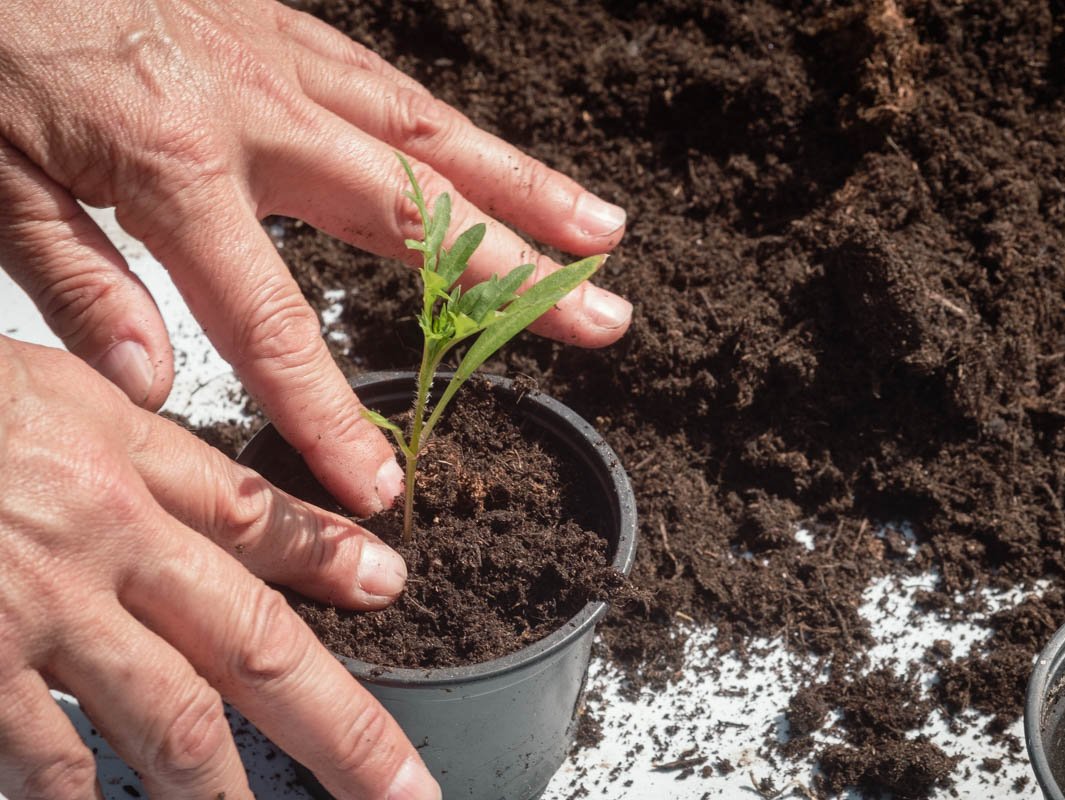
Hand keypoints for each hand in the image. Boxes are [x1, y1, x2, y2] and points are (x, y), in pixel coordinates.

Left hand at [0, 0, 630, 516]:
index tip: (379, 484)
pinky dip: (464, 136)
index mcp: (176, 167)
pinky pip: (394, 90)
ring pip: (432, 140)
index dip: (332, 414)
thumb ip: (74, 282)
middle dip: (516, 280)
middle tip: (600, 320)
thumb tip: (150, 384)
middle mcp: (259, 114)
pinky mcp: (287, 33)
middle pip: (415, 216)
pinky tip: (507, 167)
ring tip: (603, 236)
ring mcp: (284, 65)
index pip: (275, 323)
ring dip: (527, 191)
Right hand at [0, 335, 439, 799]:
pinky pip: (35, 760)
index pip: (257, 520)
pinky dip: (74, 794)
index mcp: (116, 468)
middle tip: (406, 788)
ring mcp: (22, 624)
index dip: (330, 557)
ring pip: (160, 727)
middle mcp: (92, 549)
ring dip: (224, 794)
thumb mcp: (51, 395)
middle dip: (340, 726)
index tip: (391, 590)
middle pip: (247, 648)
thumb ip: (153, 455)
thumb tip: (246, 505)